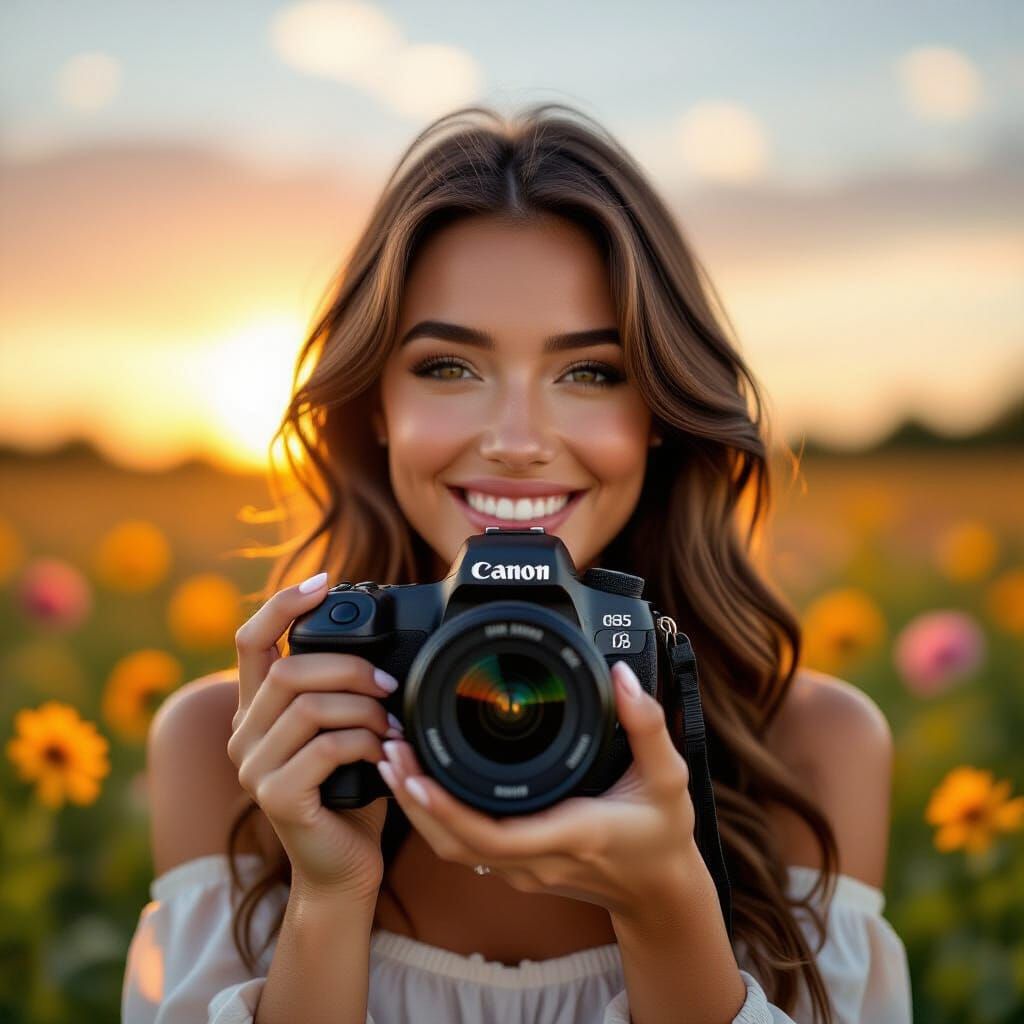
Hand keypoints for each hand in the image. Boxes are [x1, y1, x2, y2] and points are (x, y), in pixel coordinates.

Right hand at [227, 573, 401, 903]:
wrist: (343, 866)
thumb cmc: (349, 792)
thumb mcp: (340, 730)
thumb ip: (338, 691)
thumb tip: (379, 648)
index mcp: (254, 710)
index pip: (249, 640)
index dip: (281, 604)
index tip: (323, 581)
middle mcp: (243, 734)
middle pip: (287, 671)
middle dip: (348, 667)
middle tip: (390, 683)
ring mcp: (253, 768)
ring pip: (308, 707)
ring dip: (363, 708)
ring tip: (392, 725)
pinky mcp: (276, 797)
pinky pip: (325, 747)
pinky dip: (364, 742)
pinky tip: (383, 752)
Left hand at [377, 660, 702, 918]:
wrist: (660, 893)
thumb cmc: (663, 834)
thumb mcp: (669, 777)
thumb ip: (648, 724)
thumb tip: (622, 676)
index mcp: (572, 832)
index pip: (493, 834)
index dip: (446, 807)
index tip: (413, 772)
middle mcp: (538, 859)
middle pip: (455, 843)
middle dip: (414, 799)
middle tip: (389, 748)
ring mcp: (523, 870)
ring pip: (453, 848)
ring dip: (418, 807)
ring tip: (393, 758)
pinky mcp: (517, 868)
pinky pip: (465, 847)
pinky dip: (436, 815)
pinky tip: (421, 782)